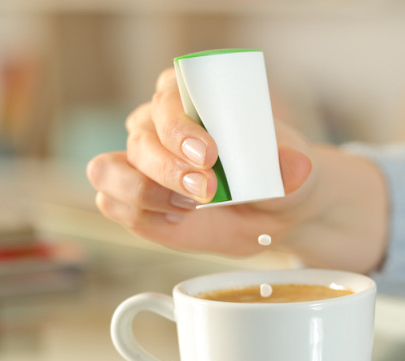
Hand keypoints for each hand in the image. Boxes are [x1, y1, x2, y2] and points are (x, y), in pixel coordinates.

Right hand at [87, 68, 388, 271]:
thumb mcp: (294, 170)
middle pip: (140, 139)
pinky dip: (140, 214)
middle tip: (207, 190)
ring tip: (187, 208)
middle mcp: (155, 124)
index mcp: (189, 96)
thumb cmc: (276, 176)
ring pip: (108, 170)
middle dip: (169, 169)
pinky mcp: (132, 199)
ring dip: (144, 192)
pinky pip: (112, 203)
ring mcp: (137, 162)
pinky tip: (175, 220)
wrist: (271, 212)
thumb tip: (296, 165)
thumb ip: (291, 167)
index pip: (168, 98)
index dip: (179, 127)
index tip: (209, 154)